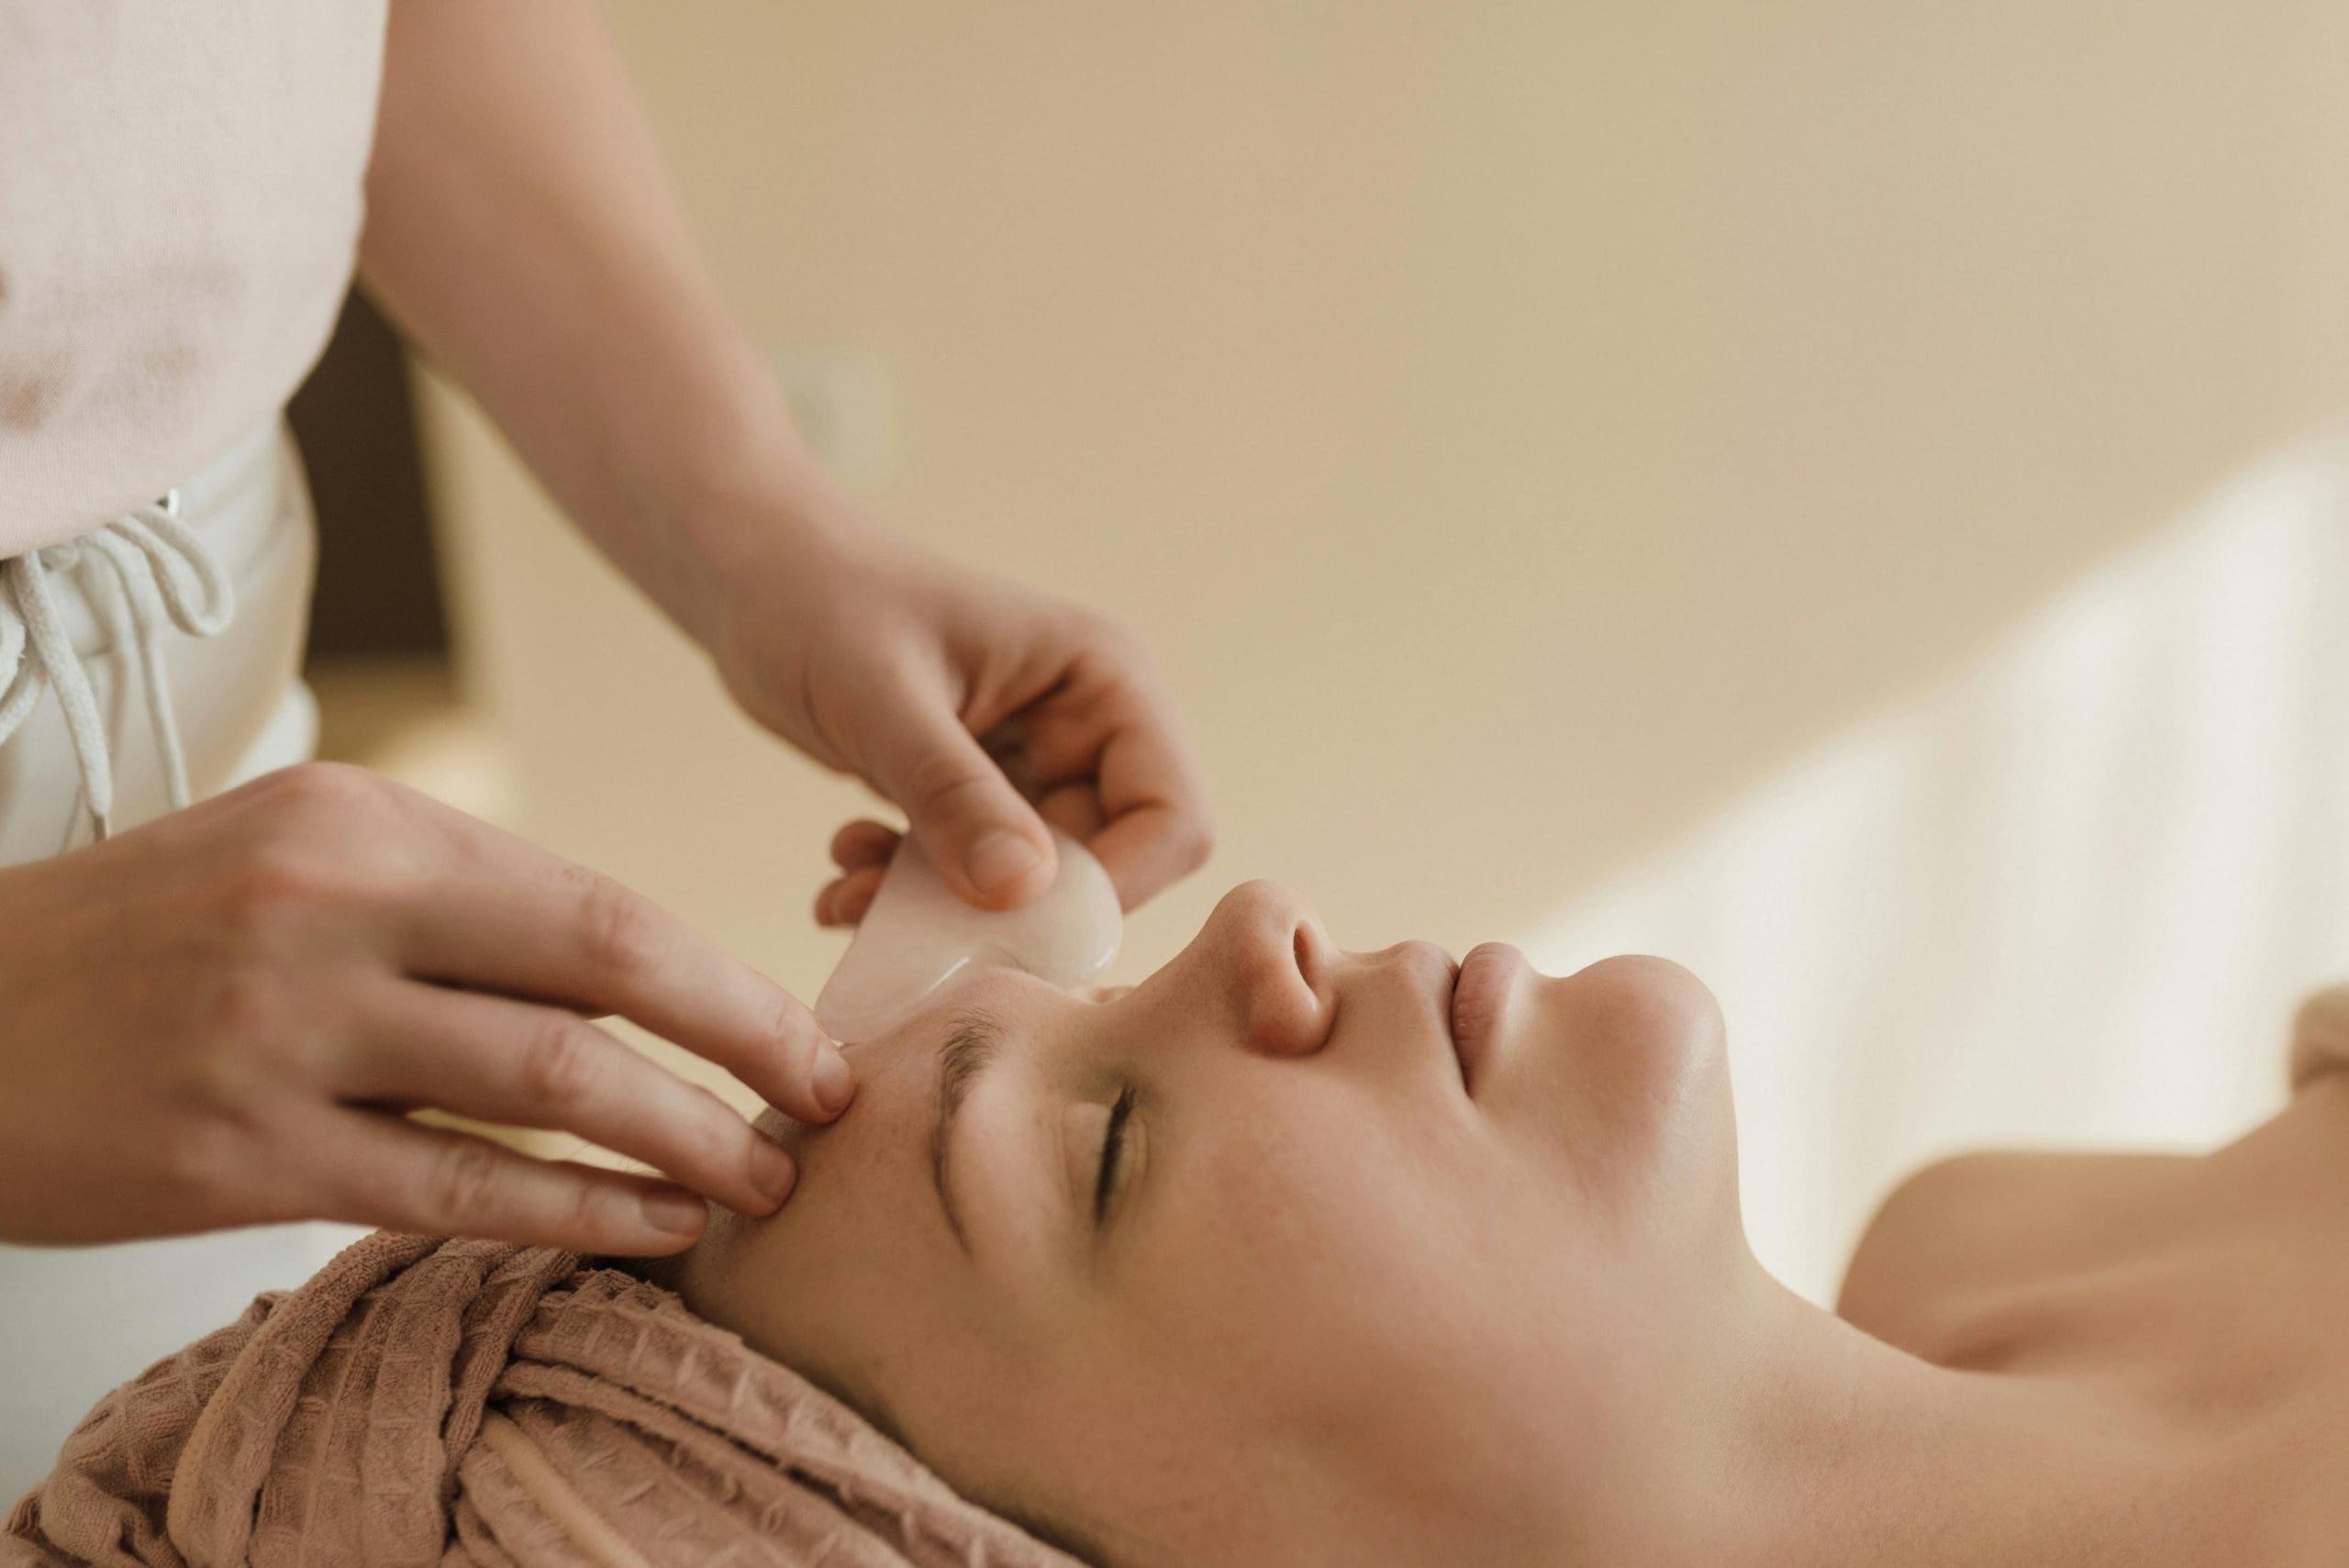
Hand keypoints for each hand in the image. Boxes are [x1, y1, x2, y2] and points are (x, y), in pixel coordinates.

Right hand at [0, 763, 852, 1252]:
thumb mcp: (296, 856)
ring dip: (679, 1142)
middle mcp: (335, 911)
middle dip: (743, 1046)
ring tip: (757, 1183)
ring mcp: (287, 1035)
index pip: (596, 906)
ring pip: (547, 1091)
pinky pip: (453, 1192)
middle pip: (602, 977)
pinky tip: (647, 1230)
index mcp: (367, 825)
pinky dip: (572, 1216)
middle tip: (826, 1104)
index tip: (801, 1033)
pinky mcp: (241, 1156)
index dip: (723, 979)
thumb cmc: (142, 936)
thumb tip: (624, 976)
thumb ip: (454, 903)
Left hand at [709, 526, 1213, 923]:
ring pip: (1029, 891)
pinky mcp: (980, 798)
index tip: (1008, 924)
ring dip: (944, 913)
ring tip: (850, 890)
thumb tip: (1023, 894)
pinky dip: (910, 896)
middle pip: (1102, 870)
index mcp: (1104, 683)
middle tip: (899, 918)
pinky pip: (972, 881)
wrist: (752, 575)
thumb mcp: (882, 699)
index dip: (1112, 888)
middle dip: (1005, 914)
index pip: (1172, 818)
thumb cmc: (819, 600)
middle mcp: (1087, 730)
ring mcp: (1035, 767)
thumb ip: (953, 794)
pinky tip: (843, 873)